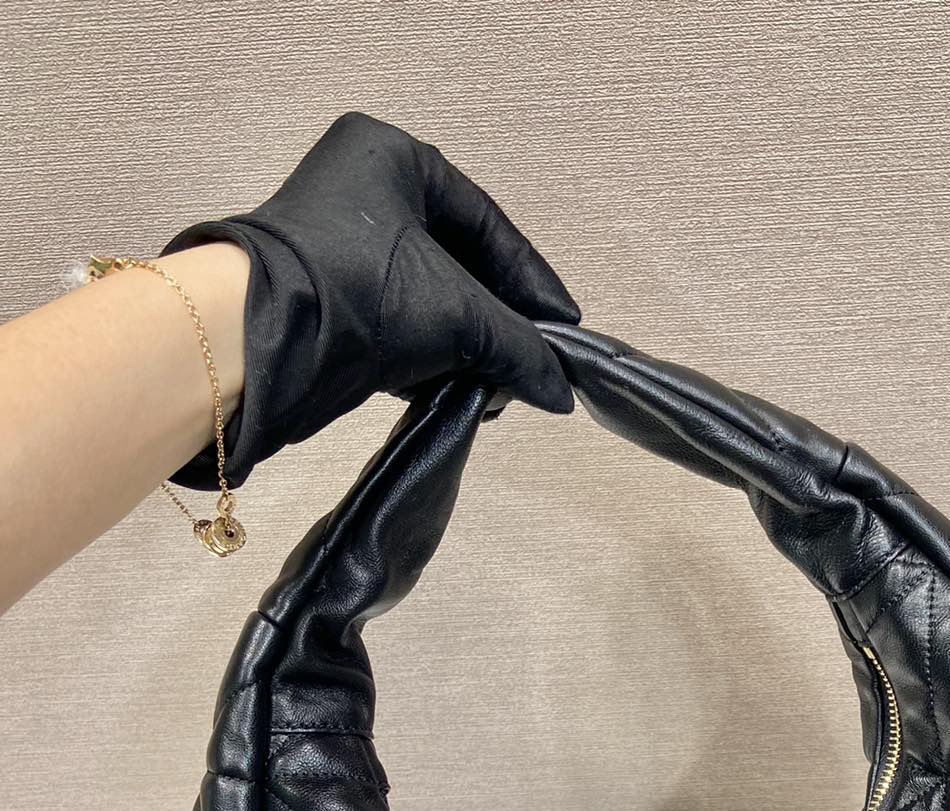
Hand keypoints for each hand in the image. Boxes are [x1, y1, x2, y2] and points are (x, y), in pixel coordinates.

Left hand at [161, 111, 580, 489]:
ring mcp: (340, 246)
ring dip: (468, 344)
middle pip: (458, 261)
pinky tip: (463, 388)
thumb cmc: (360, 293)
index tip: (563, 328)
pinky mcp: (328, 299)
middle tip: (534, 362)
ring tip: (502, 384)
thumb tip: (559, 387)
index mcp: (393, 157)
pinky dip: (432, 356)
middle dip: (498, 318)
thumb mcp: (456, 312)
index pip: (485, 223)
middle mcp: (362, 189)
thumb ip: (517, 345)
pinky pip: (399, 322)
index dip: (530, 280)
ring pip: (429, 297)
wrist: (261, 342)